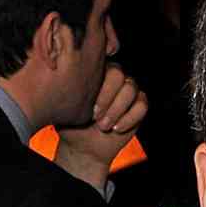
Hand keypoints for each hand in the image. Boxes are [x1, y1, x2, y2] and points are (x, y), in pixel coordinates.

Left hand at [53, 65, 147, 190]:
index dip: (97, 81)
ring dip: (116, 110)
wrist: (84, 145)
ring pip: (130, 89)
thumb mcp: (64, 105)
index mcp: (93, 70)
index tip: (90, 104)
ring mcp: (127, 89)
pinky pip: (141, 105)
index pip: (101, 61)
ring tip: (103, 125)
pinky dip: (129, 119)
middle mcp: (112, 76)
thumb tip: (67, 76)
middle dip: (107, 98)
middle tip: (95, 116)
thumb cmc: (71, 123)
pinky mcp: (138, 104)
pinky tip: (116, 128)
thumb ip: (66, 89)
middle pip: (118, 74)